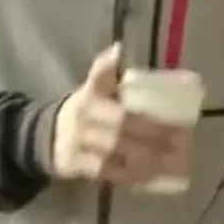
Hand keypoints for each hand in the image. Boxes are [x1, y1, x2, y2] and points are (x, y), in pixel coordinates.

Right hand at [49, 43, 190, 185]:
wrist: (41, 138)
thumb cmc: (82, 111)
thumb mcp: (91, 90)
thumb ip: (104, 73)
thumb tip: (118, 47)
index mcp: (88, 96)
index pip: (111, 92)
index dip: (139, 102)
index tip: (169, 111)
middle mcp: (81, 119)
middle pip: (121, 125)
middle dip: (154, 132)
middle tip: (182, 139)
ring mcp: (76, 144)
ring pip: (116, 151)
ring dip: (148, 157)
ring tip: (175, 159)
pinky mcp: (75, 167)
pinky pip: (108, 173)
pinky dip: (132, 175)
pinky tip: (153, 175)